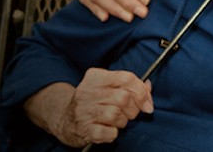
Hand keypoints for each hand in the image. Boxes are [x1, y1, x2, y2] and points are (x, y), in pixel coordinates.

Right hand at [25, 68, 152, 147]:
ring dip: (123, 121)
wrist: (65, 119)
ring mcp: (84, 111)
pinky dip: (114, 133)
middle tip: (129, 113)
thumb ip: (129, 85)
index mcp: (96, 77)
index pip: (127, 78)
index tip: (147, 104)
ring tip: (117, 121)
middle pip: (124, 98)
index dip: (142, 92)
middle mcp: (88, 92)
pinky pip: (109, 133)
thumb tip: (148, 87)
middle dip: (133, 109)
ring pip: (117, 115)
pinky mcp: (84, 129)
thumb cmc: (93, 101)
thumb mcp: (108, 86)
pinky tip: (109, 130)